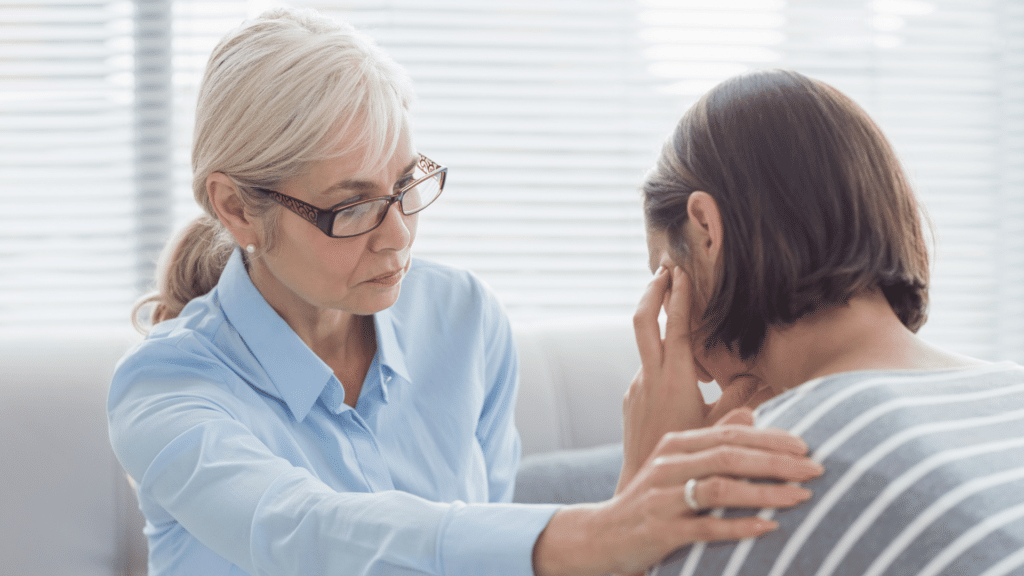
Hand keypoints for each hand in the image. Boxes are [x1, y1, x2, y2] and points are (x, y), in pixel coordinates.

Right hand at [531, 420, 822, 575]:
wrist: (602, 536)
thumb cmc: (650, 500)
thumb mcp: (676, 464)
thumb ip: (712, 440)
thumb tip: (752, 414)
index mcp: (675, 445)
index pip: (730, 434)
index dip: (770, 439)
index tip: (806, 446)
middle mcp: (668, 466)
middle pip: (730, 456)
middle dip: (777, 462)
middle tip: (816, 469)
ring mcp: (663, 498)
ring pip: (721, 488)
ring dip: (766, 493)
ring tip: (801, 497)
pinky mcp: (661, 531)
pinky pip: (707, 527)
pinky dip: (740, 526)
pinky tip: (769, 528)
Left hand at [620, 266, 772, 487]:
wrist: (644, 489)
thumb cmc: (689, 461)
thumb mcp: (719, 428)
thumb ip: (739, 399)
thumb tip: (760, 375)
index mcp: (674, 380)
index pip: (676, 326)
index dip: (679, 296)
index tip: (680, 271)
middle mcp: (649, 378)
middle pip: (643, 320)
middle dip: (653, 291)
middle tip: (664, 269)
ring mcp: (636, 387)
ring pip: (647, 347)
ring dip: (660, 326)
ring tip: (677, 311)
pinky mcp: (631, 399)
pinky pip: (648, 370)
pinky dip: (662, 359)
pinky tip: (681, 372)